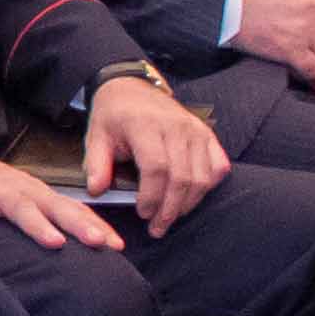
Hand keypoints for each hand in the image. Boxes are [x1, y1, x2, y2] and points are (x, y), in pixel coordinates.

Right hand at [0, 137, 119, 254]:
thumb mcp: (15, 197)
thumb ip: (39, 216)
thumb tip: (67, 243)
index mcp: (35, 192)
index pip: (71, 208)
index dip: (95, 225)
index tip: (118, 246)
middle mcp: (20, 190)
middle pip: (54, 206)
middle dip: (79, 223)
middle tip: (101, 242)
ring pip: (20, 208)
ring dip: (38, 225)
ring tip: (54, 243)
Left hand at [78, 71, 223, 227]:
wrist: (132, 87)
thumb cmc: (114, 115)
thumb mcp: (96, 135)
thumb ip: (97, 164)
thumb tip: (96, 191)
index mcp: (146, 125)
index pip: (156, 168)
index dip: (151, 196)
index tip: (142, 214)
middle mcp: (176, 126)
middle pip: (182, 177)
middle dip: (170, 210)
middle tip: (157, 228)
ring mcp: (195, 130)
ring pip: (202, 177)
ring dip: (188, 204)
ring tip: (170, 218)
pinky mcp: (206, 134)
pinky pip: (218, 167)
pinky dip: (207, 187)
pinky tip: (190, 198)